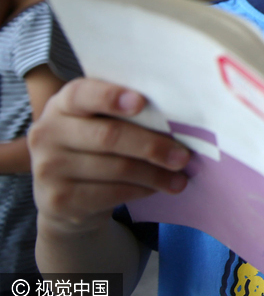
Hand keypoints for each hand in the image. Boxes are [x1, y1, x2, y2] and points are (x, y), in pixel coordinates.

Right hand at [29, 77, 190, 234]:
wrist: (63, 197)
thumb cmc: (95, 148)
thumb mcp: (98, 122)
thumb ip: (123, 113)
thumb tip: (178, 117)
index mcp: (62, 104)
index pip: (82, 94)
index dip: (110, 96)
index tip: (141, 102)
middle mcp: (48, 133)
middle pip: (109, 136)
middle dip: (152, 146)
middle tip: (183, 156)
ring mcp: (48, 168)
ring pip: (117, 168)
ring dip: (155, 174)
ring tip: (179, 177)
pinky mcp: (59, 200)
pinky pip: (112, 193)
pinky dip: (142, 190)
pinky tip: (158, 188)